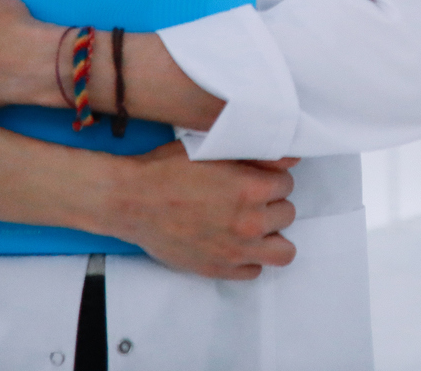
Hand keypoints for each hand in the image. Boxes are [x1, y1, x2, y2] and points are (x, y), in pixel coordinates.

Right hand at [109, 142, 299, 279]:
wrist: (131, 200)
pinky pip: (255, 271)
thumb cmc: (167, 169)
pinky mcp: (219, 269)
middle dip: (271, 204)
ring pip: (283, 251)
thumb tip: (289, 159)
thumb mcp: (212, 148)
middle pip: (287, 214)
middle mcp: (249, 222)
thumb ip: (255, 155)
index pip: (287, 184)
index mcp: (251, 188)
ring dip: (271, 236)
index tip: (257, 180)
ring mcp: (236, 250)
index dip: (271, 179)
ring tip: (252, 226)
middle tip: (251, 200)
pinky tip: (234, 243)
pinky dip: (249, 258)